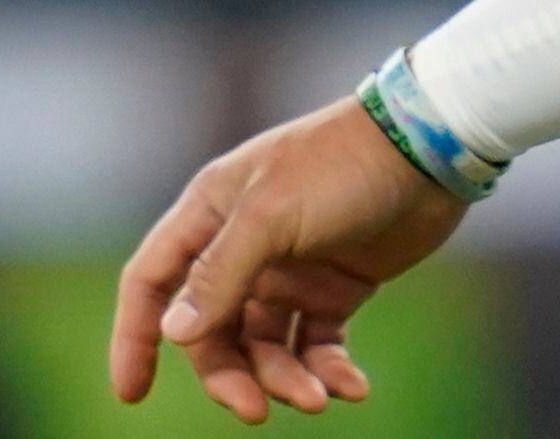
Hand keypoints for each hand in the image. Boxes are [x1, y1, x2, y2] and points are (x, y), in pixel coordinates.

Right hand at [110, 96, 468, 422]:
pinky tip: (353, 388)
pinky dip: (328, 371)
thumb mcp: (270, 216)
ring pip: (266, 346)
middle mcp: (242, 244)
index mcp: (211, 213)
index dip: (135, 336)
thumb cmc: (339, 166)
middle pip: (212, 330)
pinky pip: (317, 345)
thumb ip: (220, 275)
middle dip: (230, 375)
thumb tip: (174, 332)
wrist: (428, 148)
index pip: (153, 280)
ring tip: (319, 398)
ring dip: (287, 378)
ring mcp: (289, 268)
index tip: (131, 394)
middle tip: (257, 410)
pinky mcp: (335, 287)